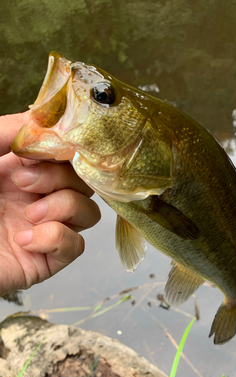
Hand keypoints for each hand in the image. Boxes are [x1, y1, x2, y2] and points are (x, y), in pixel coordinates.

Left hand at [0, 112, 100, 295]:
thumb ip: (6, 131)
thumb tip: (43, 118)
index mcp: (21, 171)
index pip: (65, 157)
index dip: (65, 151)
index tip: (48, 149)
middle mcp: (38, 198)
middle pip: (82, 182)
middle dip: (59, 179)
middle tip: (22, 183)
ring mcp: (45, 228)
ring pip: (87, 212)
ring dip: (64, 207)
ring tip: (28, 215)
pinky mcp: (47, 258)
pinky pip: (76, 245)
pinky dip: (57, 239)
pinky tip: (25, 240)